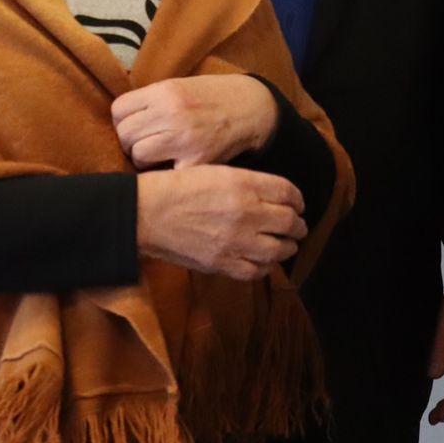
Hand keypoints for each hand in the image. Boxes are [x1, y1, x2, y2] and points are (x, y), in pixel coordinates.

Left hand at [112, 75, 277, 168]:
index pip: (119, 109)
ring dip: (145, 159)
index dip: (124, 120)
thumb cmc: (212, 98)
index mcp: (166, 91)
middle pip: (125, 134)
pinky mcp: (197, 161)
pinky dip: (165, 173)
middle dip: (132, 141)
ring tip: (160, 155)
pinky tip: (175, 166)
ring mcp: (185, 138)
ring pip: (138, 155)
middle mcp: (172, 112)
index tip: (138, 125)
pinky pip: (162, 174)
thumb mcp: (180, 86)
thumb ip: (151, 100)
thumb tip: (119, 120)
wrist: (254, 108)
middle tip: (149, 142)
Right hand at [135, 166, 305, 279]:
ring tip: (287, 245)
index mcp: (244, 185)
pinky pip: (256, 271)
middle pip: (290, 223)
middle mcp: (246, 214)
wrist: (145, 214)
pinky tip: (264, 261)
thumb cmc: (176, 188)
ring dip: (288, 247)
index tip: (297, 204)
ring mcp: (235, 242)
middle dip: (298, 225)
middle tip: (298, 227)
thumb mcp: (216, 171)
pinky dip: (266, 267)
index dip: (298, 200)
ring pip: (279, 250)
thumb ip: (248, 184)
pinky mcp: (222, 264)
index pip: (289, 193)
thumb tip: (274, 197)